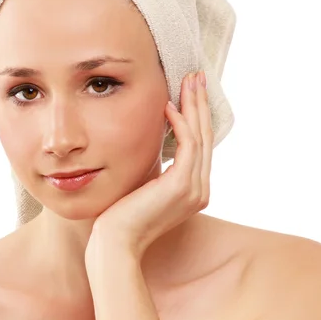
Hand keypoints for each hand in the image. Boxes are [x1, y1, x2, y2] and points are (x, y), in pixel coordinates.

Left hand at [86, 71, 213, 261]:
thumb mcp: (143, 188)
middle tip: (196, 76)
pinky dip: (180, 123)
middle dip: (200, 104)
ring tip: (189, 80)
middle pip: (205, 137)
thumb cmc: (121, 217)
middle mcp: (200, 190)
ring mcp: (194, 189)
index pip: (199, 146)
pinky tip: (168, 106)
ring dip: (194, 106)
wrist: (115, 242)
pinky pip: (188, 145)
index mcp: (193, 191)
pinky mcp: (182, 185)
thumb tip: (152, 149)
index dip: (196, 117)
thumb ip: (155, 171)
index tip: (190, 92)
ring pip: (199, 137)